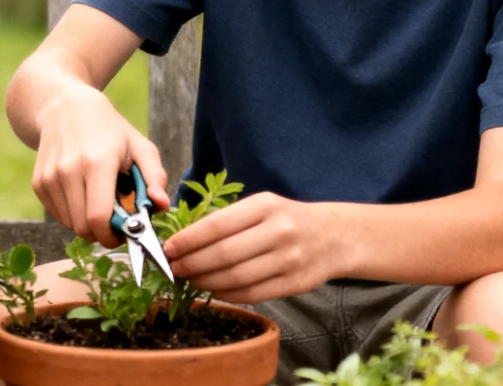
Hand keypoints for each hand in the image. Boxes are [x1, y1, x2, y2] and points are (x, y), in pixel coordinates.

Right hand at [29, 86, 169, 246]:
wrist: (65, 108)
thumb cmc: (109, 130)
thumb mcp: (139, 146)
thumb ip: (155, 176)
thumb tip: (162, 206)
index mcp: (97, 163)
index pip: (98, 218)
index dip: (111, 236)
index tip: (123, 234)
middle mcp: (68, 171)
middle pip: (83, 227)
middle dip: (101, 233)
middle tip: (114, 223)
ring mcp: (50, 177)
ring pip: (69, 224)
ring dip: (87, 224)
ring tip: (99, 203)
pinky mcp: (38, 182)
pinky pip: (57, 215)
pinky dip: (72, 215)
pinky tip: (82, 196)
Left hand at [162, 192, 339, 302]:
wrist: (333, 236)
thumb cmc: (286, 219)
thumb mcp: (262, 206)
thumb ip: (228, 220)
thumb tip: (184, 240)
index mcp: (265, 206)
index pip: (217, 226)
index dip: (188, 240)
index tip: (169, 249)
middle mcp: (278, 231)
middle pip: (224, 254)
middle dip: (192, 264)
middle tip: (174, 269)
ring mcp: (288, 259)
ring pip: (236, 278)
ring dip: (206, 282)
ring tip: (190, 280)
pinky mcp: (295, 284)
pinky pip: (253, 294)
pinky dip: (228, 294)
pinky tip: (214, 290)